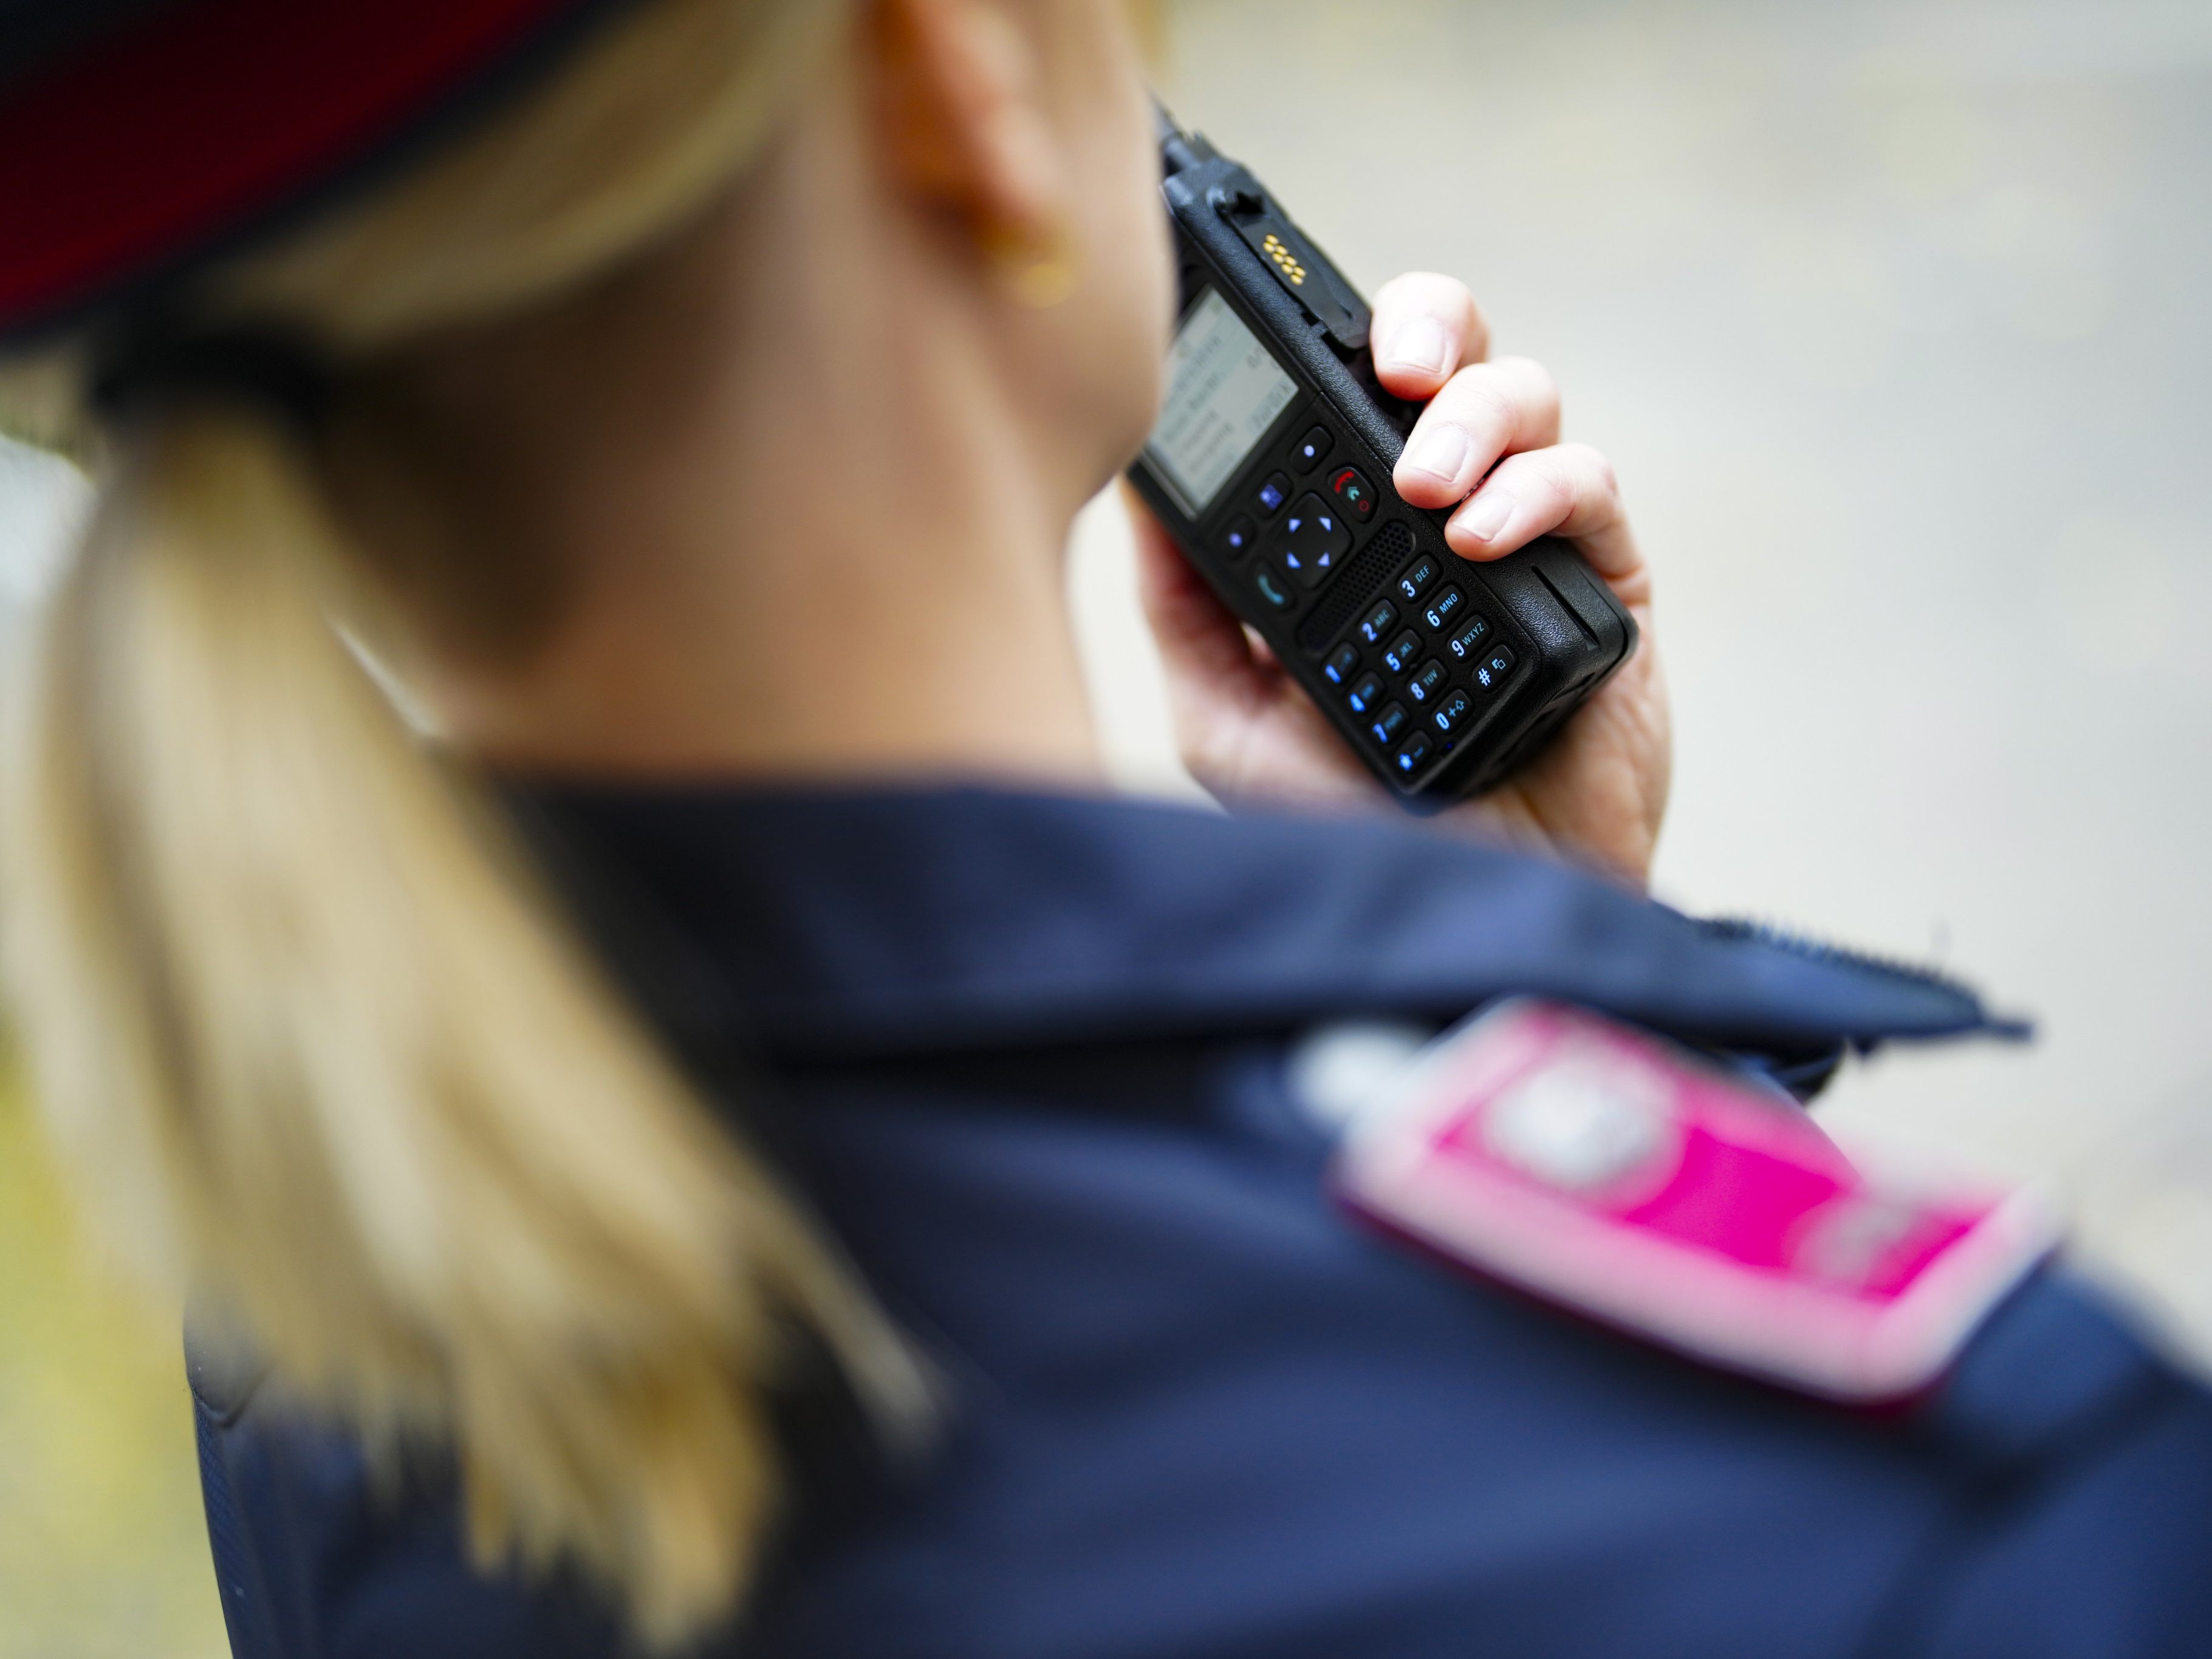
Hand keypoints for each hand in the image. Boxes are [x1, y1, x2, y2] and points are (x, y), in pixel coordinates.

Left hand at [1131, 272, 1669, 886]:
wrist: (1463, 905)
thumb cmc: (1350, 820)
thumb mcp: (1227, 720)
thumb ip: (1184, 611)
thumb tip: (1142, 495)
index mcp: (1356, 524)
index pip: (1344, 388)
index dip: (1321, 333)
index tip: (1273, 322)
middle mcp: (1440, 510)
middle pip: (1451, 351)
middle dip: (1423, 322)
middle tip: (1389, 367)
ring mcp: (1525, 537)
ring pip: (1527, 393)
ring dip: (1474, 416)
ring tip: (1425, 486)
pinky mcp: (1602, 582)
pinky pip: (1589, 485)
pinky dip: (1535, 493)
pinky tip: (1478, 539)